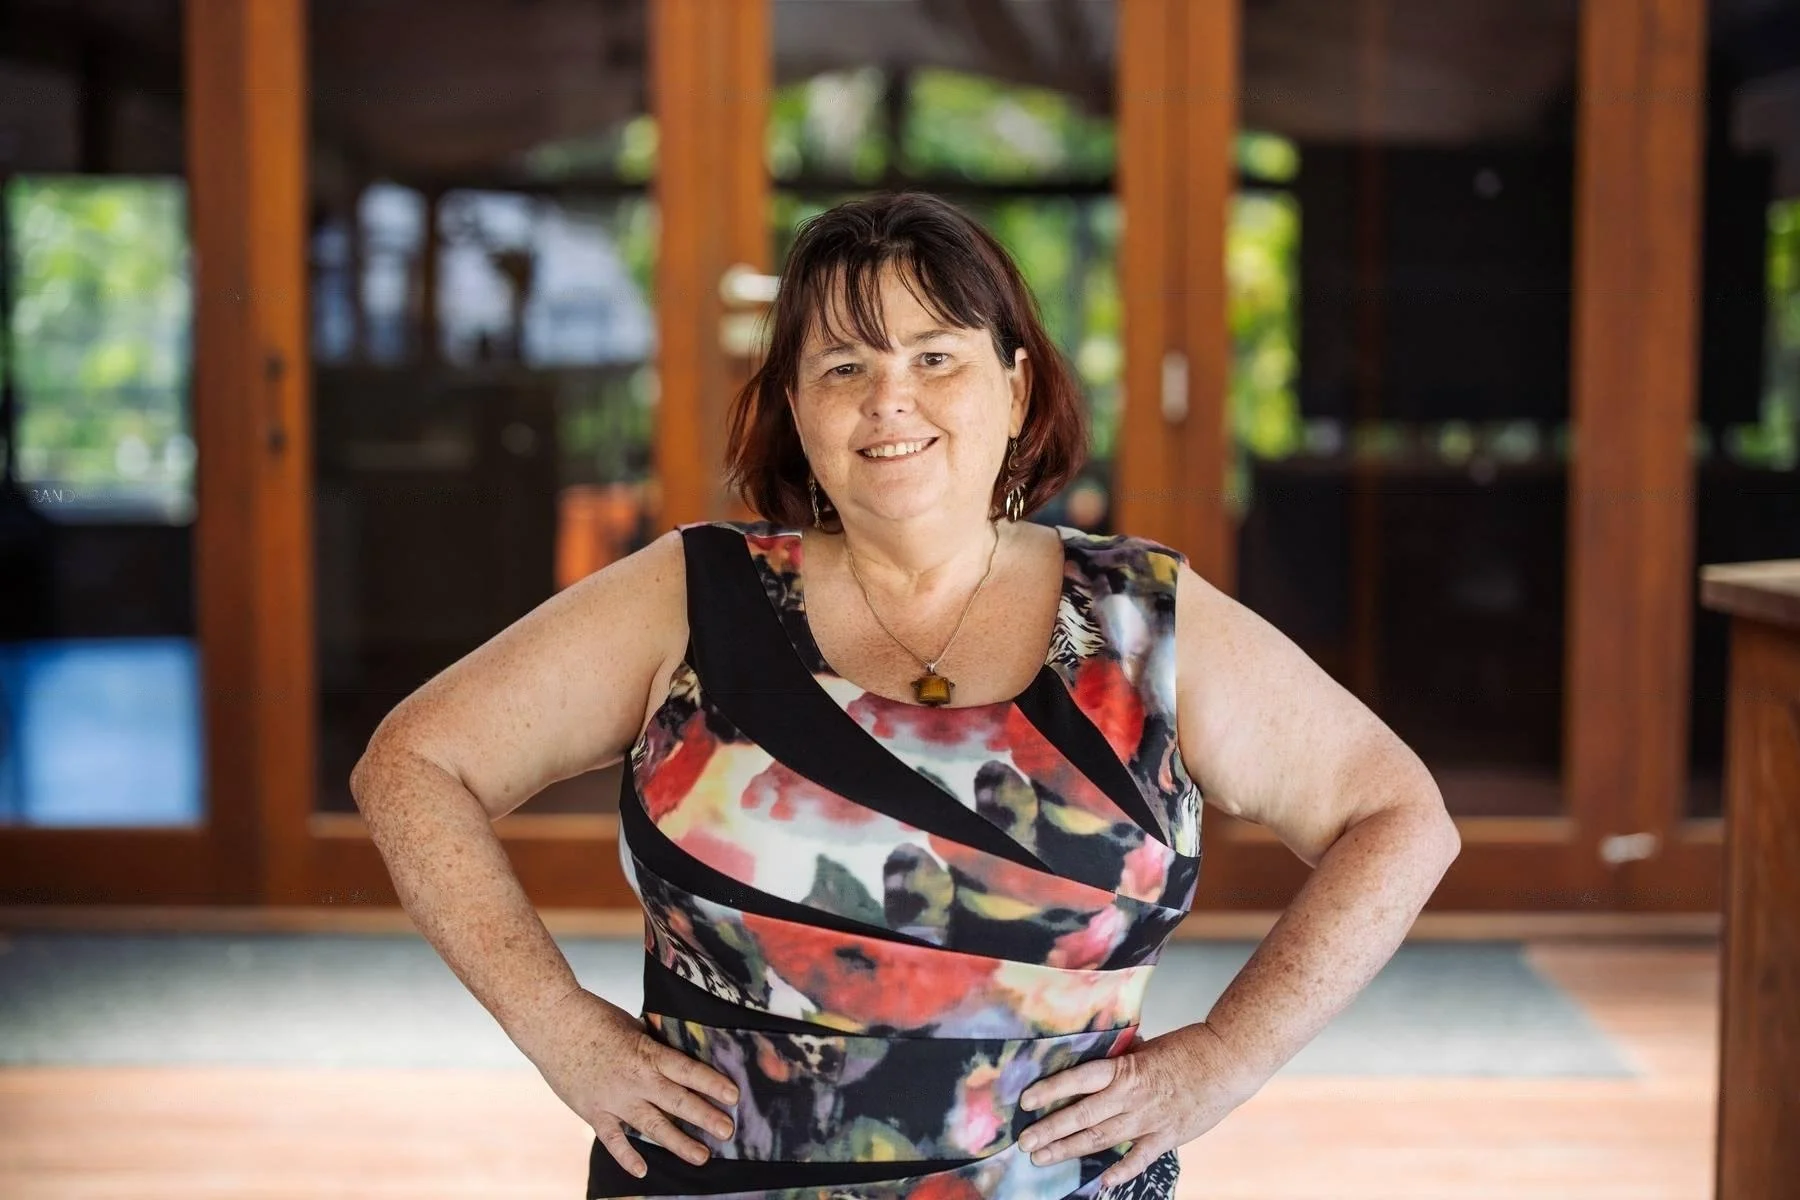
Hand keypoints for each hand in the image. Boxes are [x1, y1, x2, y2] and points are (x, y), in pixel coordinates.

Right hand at [511, 987, 738, 1177]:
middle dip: (705, 1117)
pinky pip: (613, 1139)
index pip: (688, 1070)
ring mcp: (614, 1099)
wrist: (551, 1022)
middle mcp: (635, 1079)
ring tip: (702, 1156)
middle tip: (728, 1132)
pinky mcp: (593, 1112)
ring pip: (652, 1126)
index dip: (712, 1083)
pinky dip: (627, 1156)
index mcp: (647, 1053)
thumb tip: (676, 1055)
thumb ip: (653, 1046)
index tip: (733, 1096)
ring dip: (678, 1142)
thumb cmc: (593, 1017)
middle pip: (677, 1101)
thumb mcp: (633, 1026)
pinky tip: (642, 1171)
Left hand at [1015, 1022, 1260, 1189]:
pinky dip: (1121, 1170)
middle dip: (1050, 1130)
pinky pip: (1139, 1157)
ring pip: (1100, 1138)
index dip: (1050, 1090)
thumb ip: (1121, 1060)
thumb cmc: (1188, 1048)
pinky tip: (1103, 1180)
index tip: (1026, 1100)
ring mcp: (1147, 1119)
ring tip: (1044, 1158)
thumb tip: (1097, 1057)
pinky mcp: (1166, 1136)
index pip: (1077, 1080)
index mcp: (1123, 1069)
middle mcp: (1129, 1096)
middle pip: (1081, 1115)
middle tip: (1025, 1142)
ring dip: (1069, 1149)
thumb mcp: (1146, 1047)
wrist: (1226, 1062)